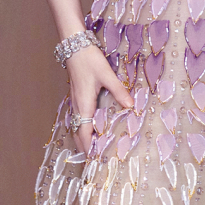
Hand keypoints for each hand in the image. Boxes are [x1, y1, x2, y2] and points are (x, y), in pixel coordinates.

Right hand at [67, 42, 132, 156]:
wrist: (73, 45)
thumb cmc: (89, 60)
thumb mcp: (106, 75)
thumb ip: (119, 91)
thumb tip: (131, 106)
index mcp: (84, 104)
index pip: (84, 132)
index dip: (88, 148)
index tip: (95, 160)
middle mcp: (77, 105)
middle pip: (77, 133)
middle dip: (85, 147)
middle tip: (95, 159)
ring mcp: (75, 101)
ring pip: (76, 126)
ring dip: (83, 138)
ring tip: (93, 149)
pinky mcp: (76, 96)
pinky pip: (77, 118)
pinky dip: (82, 127)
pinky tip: (90, 128)